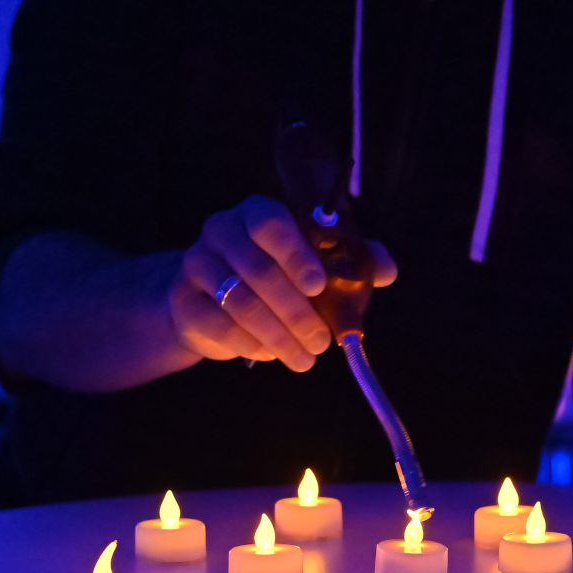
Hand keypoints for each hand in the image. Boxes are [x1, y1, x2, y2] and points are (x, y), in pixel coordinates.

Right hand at [168, 196, 396, 370]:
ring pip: (240, 303)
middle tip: (322, 342)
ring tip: (305, 359)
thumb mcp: (310, 262)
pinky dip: (251, 344)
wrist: (207, 296)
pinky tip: (272, 354)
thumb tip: (388, 269)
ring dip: (278, 336)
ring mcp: (196, 264)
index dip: (297, 255)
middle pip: (258, 271)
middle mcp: (221, 230)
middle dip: (296, 312)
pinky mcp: (183, 301)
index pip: (273, 225)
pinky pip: (219, 326)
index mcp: (256, 213)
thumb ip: (350, 260)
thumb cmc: (271, 273)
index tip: (320, 286)